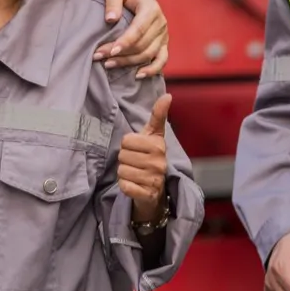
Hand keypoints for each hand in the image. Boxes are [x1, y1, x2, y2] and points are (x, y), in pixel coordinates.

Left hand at [97, 0, 169, 76]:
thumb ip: (113, 1)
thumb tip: (110, 19)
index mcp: (151, 8)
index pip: (139, 29)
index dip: (125, 42)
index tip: (110, 51)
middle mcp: (160, 22)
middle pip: (142, 45)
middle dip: (120, 54)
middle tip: (99, 56)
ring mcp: (163, 34)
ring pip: (148, 54)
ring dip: (128, 63)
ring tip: (108, 64)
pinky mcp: (163, 43)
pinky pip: (162, 60)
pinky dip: (152, 70)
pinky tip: (138, 75)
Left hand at [118, 93, 172, 221]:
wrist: (155, 191)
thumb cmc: (151, 157)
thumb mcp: (154, 136)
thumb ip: (158, 115)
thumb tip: (167, 95)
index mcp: (159, 146)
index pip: (126, 141)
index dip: (127, 146)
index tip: (138, 150)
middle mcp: (159, 163)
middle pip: (122, 156)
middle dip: (125, 160)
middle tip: (136, 163)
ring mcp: (154, 180)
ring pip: (122, 171)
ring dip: (124, 174)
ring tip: (136, 174)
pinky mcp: (147, 195)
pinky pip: (124, 186)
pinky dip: (125, 186)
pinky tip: (134, 185)